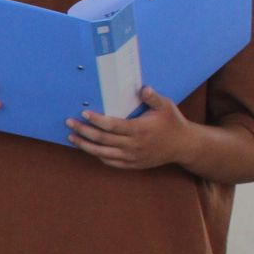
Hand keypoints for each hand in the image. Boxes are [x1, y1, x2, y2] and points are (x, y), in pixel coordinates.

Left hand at [67, 87, 191, 170]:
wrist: (183, 146)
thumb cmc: (172, 122)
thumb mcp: (166, 106)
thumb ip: (153, 97)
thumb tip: (142, 88)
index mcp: (139, 129)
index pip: (112, 125)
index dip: (96, 120)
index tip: (83, 113)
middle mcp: (133, 145)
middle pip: (102, 139)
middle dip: (83, 131)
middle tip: (70, 123)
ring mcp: (132, 157)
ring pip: (102, 153)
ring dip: (85, 145)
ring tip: (71, 137)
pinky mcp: (132, 164)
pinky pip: (110, 162)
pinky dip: (97, 155)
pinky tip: (88, 148)